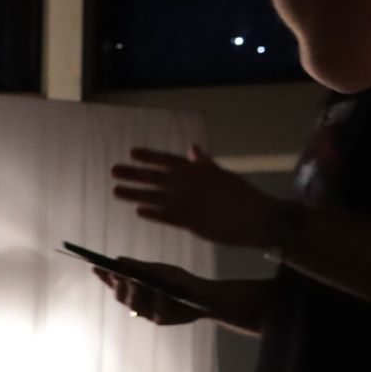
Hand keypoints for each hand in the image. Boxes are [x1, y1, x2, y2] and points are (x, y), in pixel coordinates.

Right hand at [91, 260, 216, 325]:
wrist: (203, 296)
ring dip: (134, 292)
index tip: (95, 267)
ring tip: (133, 280)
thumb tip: (118, 260)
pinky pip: (155, 311)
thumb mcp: (160, 270)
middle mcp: (138, 303)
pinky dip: (158, 300)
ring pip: (133, 305)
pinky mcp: (160, 320)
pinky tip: (160, 291)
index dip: (104, 277)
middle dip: (118, 285)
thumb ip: (140, 267)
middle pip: (120, 296)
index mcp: (135, 289)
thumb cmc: (179, 281)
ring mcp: (148, 312)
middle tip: (116, 274)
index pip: (115, 284)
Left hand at [111, 145, 277, 247]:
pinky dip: (152, 213)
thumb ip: (204, 163)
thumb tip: (193, 149)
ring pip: (156, 197)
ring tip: (116, 191)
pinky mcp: (191, 222)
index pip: (168, 160)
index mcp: (199, 170)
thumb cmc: (243, 195)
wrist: (256, 217)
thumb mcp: (223, 174)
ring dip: (135, 193)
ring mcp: (189, 202)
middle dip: (134, 174)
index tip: (132, 153)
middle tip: (114, 171)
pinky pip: (166, 216)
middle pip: (156, 177)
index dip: (149, 156)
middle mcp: (190, 183)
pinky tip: (138, 211)